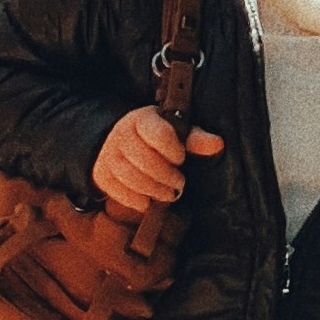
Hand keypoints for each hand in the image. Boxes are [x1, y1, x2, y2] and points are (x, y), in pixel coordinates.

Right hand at [92, 107, 223, 217]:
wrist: (120, 143)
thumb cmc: (155, 139)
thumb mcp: (175, 133)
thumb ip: (195, 139)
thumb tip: (217, 143)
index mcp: (142, 119)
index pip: (157, 134)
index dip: (173, 150)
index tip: (181, 158)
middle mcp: (121, 134)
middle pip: (144, 160)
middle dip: (166, 176)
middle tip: (179, 183)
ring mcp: (108, 154)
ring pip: (131, 177)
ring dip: (154, 190)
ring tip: (168, 193)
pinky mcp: (102, 174)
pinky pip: (118, 192)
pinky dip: (136, 200)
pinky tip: (148, 200)